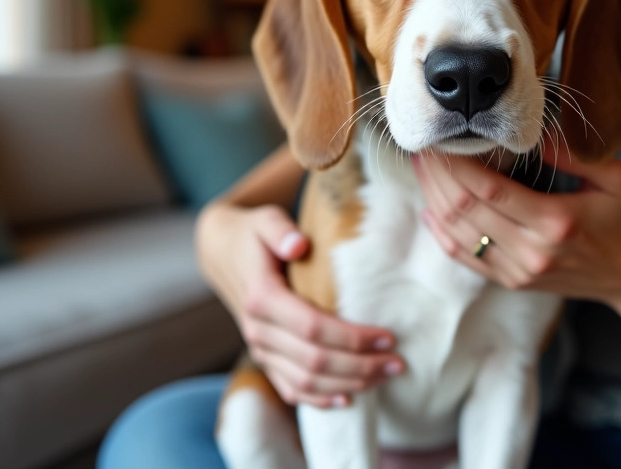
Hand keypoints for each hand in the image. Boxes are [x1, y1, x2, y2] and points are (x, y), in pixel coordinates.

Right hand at [195, 203, 405, 407]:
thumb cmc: (253, 235)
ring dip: (348, 384)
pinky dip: (319, 400)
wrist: (222, 255)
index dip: (352, 337)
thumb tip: (299, 245)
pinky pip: (290, 389)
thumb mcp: (265, 220)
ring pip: (305, 382)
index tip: (388, 337)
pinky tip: (349, 399)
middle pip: (314, 361)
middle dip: (360, 366)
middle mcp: (258, 330)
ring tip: (385, 376)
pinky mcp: (264, 360)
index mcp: (262, 298)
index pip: (312, 327)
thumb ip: (281, 230)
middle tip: (398, 362)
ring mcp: (259, 349)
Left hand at [413, 146, 620, 321]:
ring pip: (458, 234)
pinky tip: (430, 207)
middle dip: (438, 175)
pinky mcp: (514, 282)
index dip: (457, 163)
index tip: (442, 137)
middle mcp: (532, 251)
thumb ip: (573, 155)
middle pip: (465, 210)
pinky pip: (466, 258)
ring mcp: (520, 272)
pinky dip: (441, 233)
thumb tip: (532, 130)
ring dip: (434, 199)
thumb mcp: (616, 179)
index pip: (489, 189)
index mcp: (556, 222)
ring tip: (423, 168)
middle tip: (423, 145)